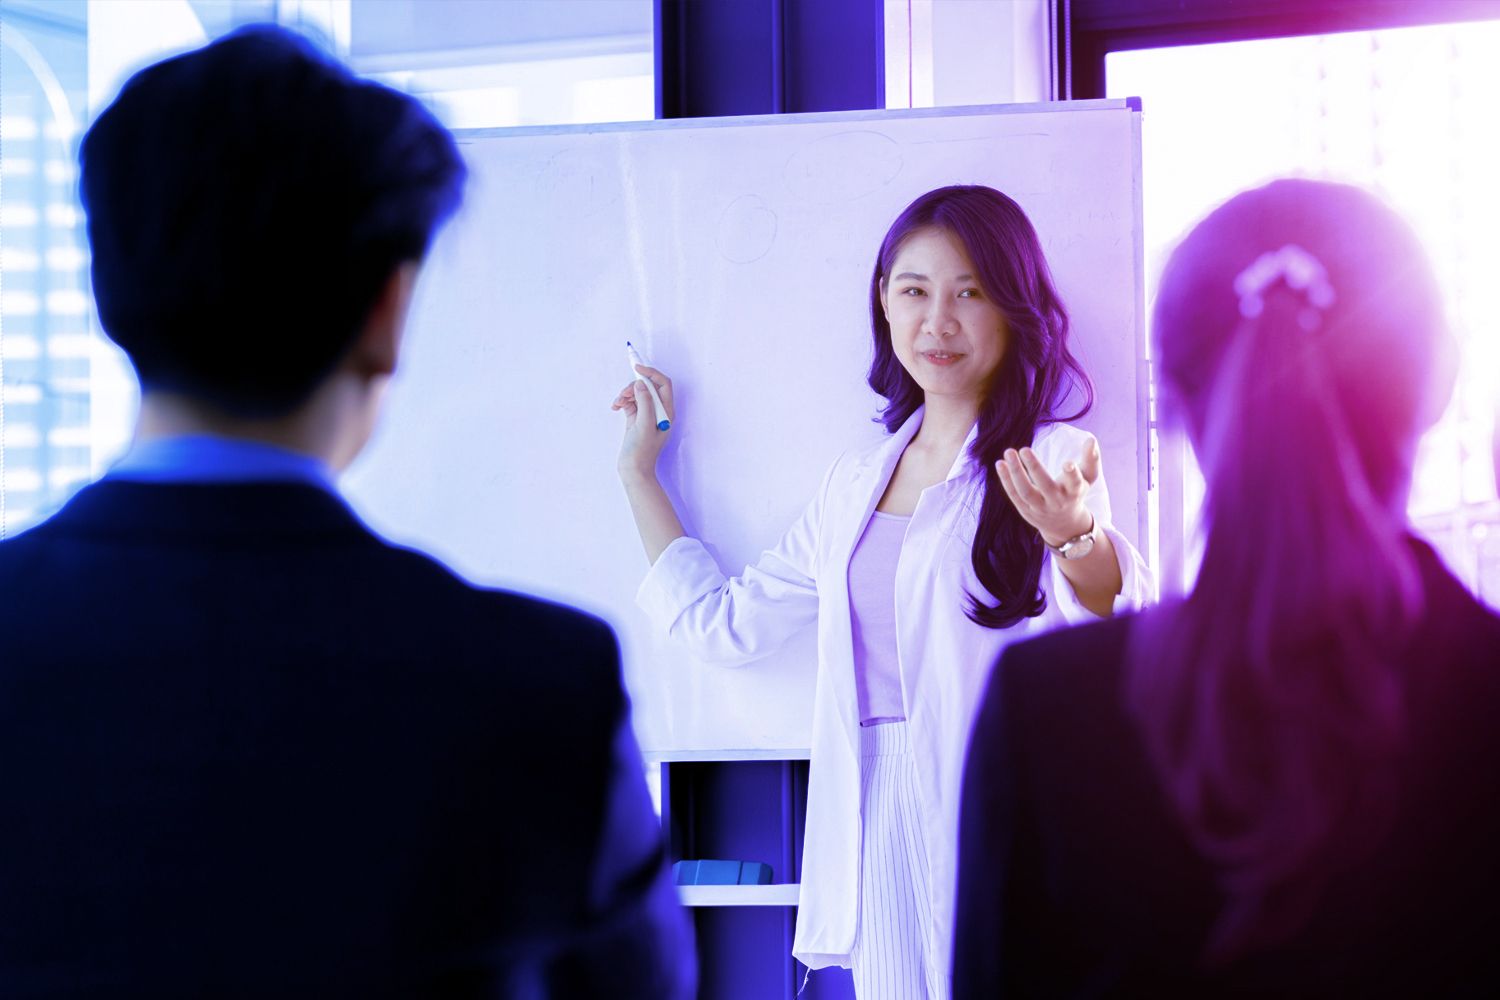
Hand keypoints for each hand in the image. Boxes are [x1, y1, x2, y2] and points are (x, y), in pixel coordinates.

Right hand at [611, 363, 675, 478]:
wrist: (633, 470)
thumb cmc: (642, 451)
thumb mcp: (644, 424)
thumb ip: (645, 402)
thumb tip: (641, 384)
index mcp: (666, 412)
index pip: (663, 384)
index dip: (651, 373)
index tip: (636, 368)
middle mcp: (658, 411)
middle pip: (648, 387)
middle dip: (634, 386)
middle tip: (623, 395)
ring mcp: (646, 415)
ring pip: (637, 394)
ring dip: (626, 394)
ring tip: (617, 403)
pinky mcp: (635, 419)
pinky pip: (630, 402)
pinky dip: (622, 401)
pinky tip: (616, 407)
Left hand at [995, 438, 1100, 546]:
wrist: (1064, 524)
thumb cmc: (1075, 492)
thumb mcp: (1088, 478)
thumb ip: (1091, 458)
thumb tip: (1091, 438)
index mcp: (1074, 491)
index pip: (1074, 483)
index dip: (1071, 474)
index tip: (1067, 463)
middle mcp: (1057, 501)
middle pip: (1045, 486)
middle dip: (1035, 468)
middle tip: (1024, 449)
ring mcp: (1039, 507)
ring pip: (1026, 491)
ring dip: (1016, 472)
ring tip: (1009, 452)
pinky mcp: (1025, 510)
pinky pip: (1014, 495)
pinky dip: (1006, 480)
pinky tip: (1000, 463)